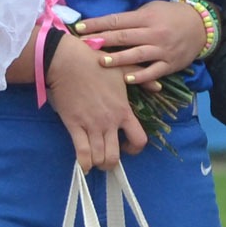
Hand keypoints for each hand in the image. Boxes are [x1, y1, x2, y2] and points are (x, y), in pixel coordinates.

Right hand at [44, 35, 147, 170]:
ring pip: (99, 158)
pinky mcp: (74, 125)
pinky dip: (83, 164)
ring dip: (98, 164)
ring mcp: (91, 125)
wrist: (67, 62)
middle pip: (115, 156)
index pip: (139, 140)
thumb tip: (158, 87)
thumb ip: (142, 79)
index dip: (135, 149)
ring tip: (95, 160)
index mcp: (123, 111)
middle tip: (107, 158)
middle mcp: (109, 122)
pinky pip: (81, 153)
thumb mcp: (124, 68)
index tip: (127, 147)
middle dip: (111, 163)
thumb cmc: (95, 64)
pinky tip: (83, 165)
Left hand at [71, 0, 203, 85]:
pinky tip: (127, 79)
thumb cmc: (171, 15)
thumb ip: (133, 18)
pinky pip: (154, 71)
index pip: (118, 20)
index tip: (80, 28)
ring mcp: (163, 50)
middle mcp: (154, 33)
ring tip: (102, 62)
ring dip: (119, 58)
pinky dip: (141, 76)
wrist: (201, 26)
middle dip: (103, 40)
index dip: (98, 24)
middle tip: (84, 45)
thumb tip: (106, 25)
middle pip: (125, 36)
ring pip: (138, 54)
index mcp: (147, 17)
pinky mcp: (170, 64)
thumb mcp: (153, 9)